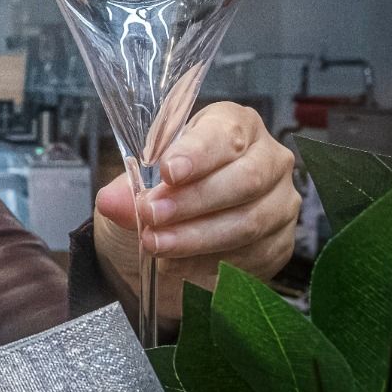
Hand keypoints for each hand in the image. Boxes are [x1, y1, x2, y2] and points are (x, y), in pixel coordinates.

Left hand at [92, 101, 299, 324]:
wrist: (179, 233)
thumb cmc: (166, 191)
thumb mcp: (139, 183)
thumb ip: (127, 190)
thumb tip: (110, 202)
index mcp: (234, 126)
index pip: (225, 134)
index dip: (197, 154)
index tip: (168, 172)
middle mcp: (269, 159)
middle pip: (244, 179)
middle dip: (193, 201)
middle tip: (152, 215)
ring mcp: (280, 202)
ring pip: (249, 221)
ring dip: (197, 237)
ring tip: (157, 245)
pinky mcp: (281, 242)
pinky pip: (253, 254)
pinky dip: (211, 262)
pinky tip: (180, 265)